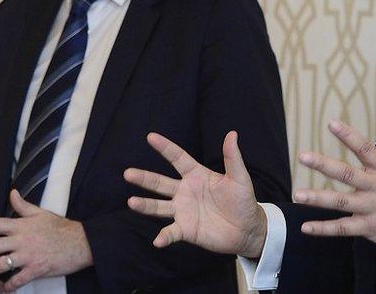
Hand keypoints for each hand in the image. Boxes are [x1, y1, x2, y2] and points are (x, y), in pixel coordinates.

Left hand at [0, 189, 92, 290]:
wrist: (81, 243)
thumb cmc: (61, 228)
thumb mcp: (41, 213)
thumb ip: (23, 205)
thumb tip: (12, 193)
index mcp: (22, 225)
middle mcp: (22, 239)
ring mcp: (29, 255)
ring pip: (0, 265)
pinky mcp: (37, 269)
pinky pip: (16, 280)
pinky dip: (8, 286)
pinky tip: (4, 288)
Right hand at [123, 131, 267, 258]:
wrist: (248, 229)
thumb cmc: (243, 201)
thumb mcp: (239, 177)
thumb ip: (232, 157)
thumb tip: (232, 134)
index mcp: (196, 175)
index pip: (177, 158)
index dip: (165, 148)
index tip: (151, 137)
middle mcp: (185, 191)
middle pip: (160, 182)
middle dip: (144, 178)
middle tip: (127, 173)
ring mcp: (183, 210)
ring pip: (159, 206)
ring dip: (145, 205)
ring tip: (131, 203)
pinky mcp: (186, 229)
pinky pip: (171, 232)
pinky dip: (164, 236)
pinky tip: (157, 240)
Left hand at [294, 120, 375, 258]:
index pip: (365, 149)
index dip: (348, 135)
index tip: (331, 123)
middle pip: (346, 173)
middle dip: (323, 164)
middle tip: (303, 156)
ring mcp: (373, 209)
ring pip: (340, 202)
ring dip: (317, 198)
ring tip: (297, 194)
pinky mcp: (372, 229)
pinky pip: (344, 229)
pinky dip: (324, 229)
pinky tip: (306, 227)